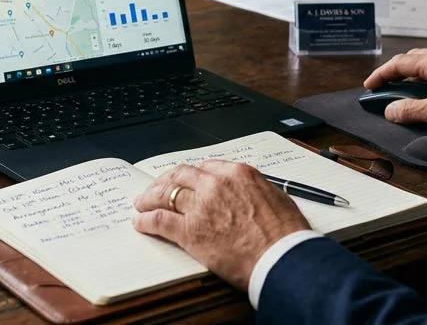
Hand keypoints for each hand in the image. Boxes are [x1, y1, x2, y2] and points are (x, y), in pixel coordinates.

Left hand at [132, 160, 308, 290]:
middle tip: (157, 188)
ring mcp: (200, 206)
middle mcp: (215, 184)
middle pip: (180, 176)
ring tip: (142, 203)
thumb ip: (255, 191)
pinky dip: (146, 220)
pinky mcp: (190, 231)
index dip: (190, 175)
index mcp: (237, 174)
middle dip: (166, 181)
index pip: (204, 167)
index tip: (184, 180)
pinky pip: (160, 220)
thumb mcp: (275, 198)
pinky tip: (140, 222)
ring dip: (150, 199)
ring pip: (165, 195)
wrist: (282, 258)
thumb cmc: (286, 234)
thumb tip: (248, 194)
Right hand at [363, 48, 426, 131]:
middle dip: (394, 71)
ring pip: (426, 63)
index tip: (370, 85)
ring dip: (411, 75)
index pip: (400, 63)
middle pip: (412, 59)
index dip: (381, 74)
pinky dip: (426, 78)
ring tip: (401, 90)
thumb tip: (391, 110)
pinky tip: (425, 91)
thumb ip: (410, 110)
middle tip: (383, 86)